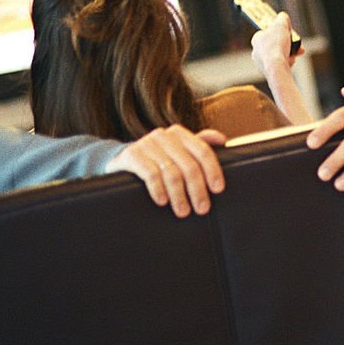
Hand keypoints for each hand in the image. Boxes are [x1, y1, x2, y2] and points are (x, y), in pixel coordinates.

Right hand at [105, 124, 226, 217]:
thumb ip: (199, 143)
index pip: (202, 151)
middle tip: (202, 208)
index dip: (212, 170)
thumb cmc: (157, 158)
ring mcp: (147, 144)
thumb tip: (222, 139)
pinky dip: (158, 190)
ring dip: (179, 195)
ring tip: (183, 211)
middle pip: (188, 165)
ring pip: (171, 172)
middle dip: (197, 190)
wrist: (121, 160)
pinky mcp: (132, 155)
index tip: (218, 190)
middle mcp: (165, 135)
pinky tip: (162, 202)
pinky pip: (150, 174)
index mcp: (180, 134)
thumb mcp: (177, 149)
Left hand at [251, 12, 302, 76]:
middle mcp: (256, 52)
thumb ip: (282, 19)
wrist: (276, 68)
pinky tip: (292, 61)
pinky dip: (287, 62)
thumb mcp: (281, 25)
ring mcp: (261, 63)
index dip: (279, 31)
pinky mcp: (268, 72)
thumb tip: (282, 16)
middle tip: (296, 43)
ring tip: (298, 52)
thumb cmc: (276, 46)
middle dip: (288, 43)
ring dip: (289, 52)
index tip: (287, 31)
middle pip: (275, 44)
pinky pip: (280, 65)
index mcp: (256, 39)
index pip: (268, 32)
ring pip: (278, 55)